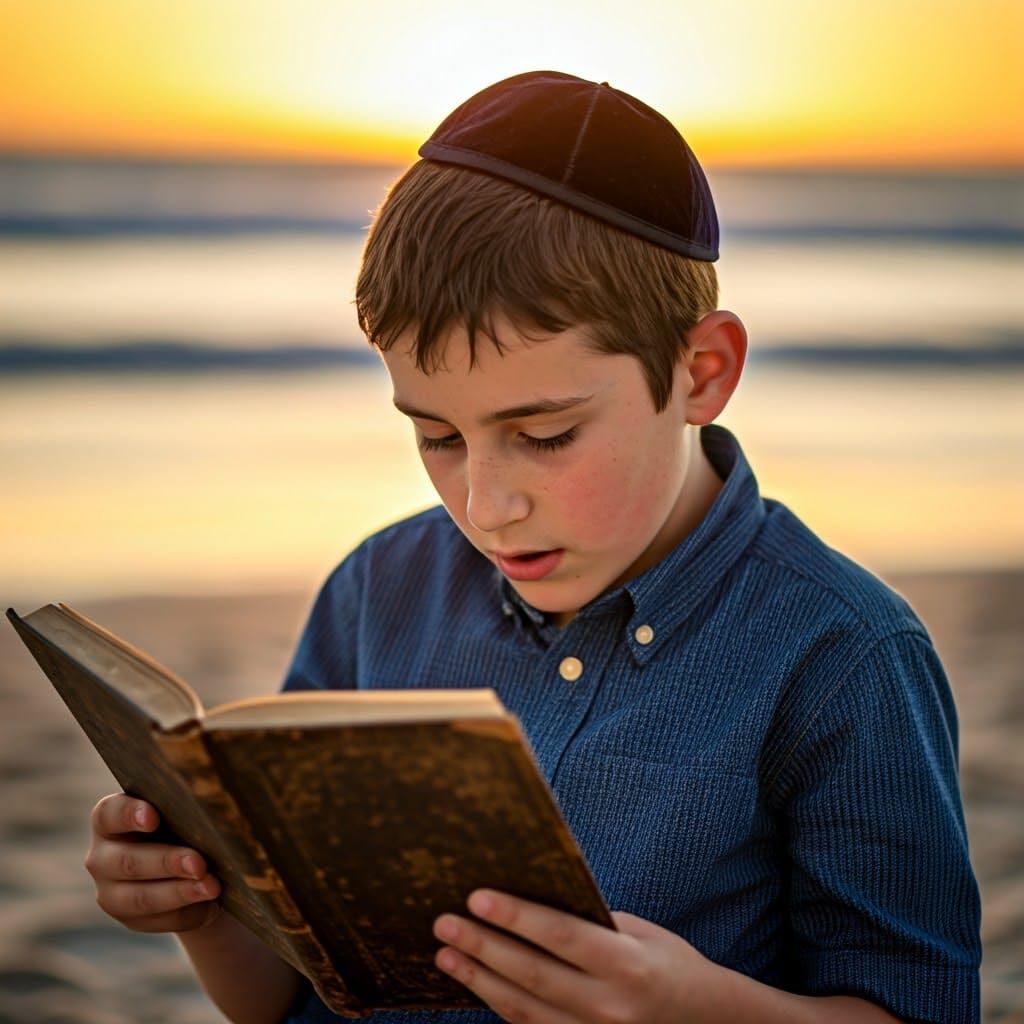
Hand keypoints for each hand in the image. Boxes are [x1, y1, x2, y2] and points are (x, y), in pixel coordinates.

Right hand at [85, 794, 221, 933]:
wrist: (192, 858)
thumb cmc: (185, 819)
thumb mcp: (182, 807)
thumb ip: (186, 802)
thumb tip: (212, 803)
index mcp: (109, 819)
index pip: (108, 814)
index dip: (128, 815)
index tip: (153, 818)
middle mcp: (102, 856)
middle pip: (128, 862)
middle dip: (167, 863)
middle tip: (199, 864)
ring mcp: (111, 892)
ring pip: (140, 898)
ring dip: (179, 893)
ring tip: (211, 888)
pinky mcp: (130, 919)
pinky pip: (157, 920)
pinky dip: (186, 912)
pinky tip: (209, 904)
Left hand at [433, 889, 722, 1023]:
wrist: (701, 1021)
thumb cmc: (666, 961)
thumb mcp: (638, 931)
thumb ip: (588, 923)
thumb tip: (530, 899)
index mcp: (627, 965)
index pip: (561, 936)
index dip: (516, 917)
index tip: (477, 898)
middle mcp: (609, 1006)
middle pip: (532, 974)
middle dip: (482, 946)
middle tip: (444, 923)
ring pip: (522, 1008)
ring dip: (478, 979)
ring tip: (445, 954)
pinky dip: (498, 1003)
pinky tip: (475, 981)